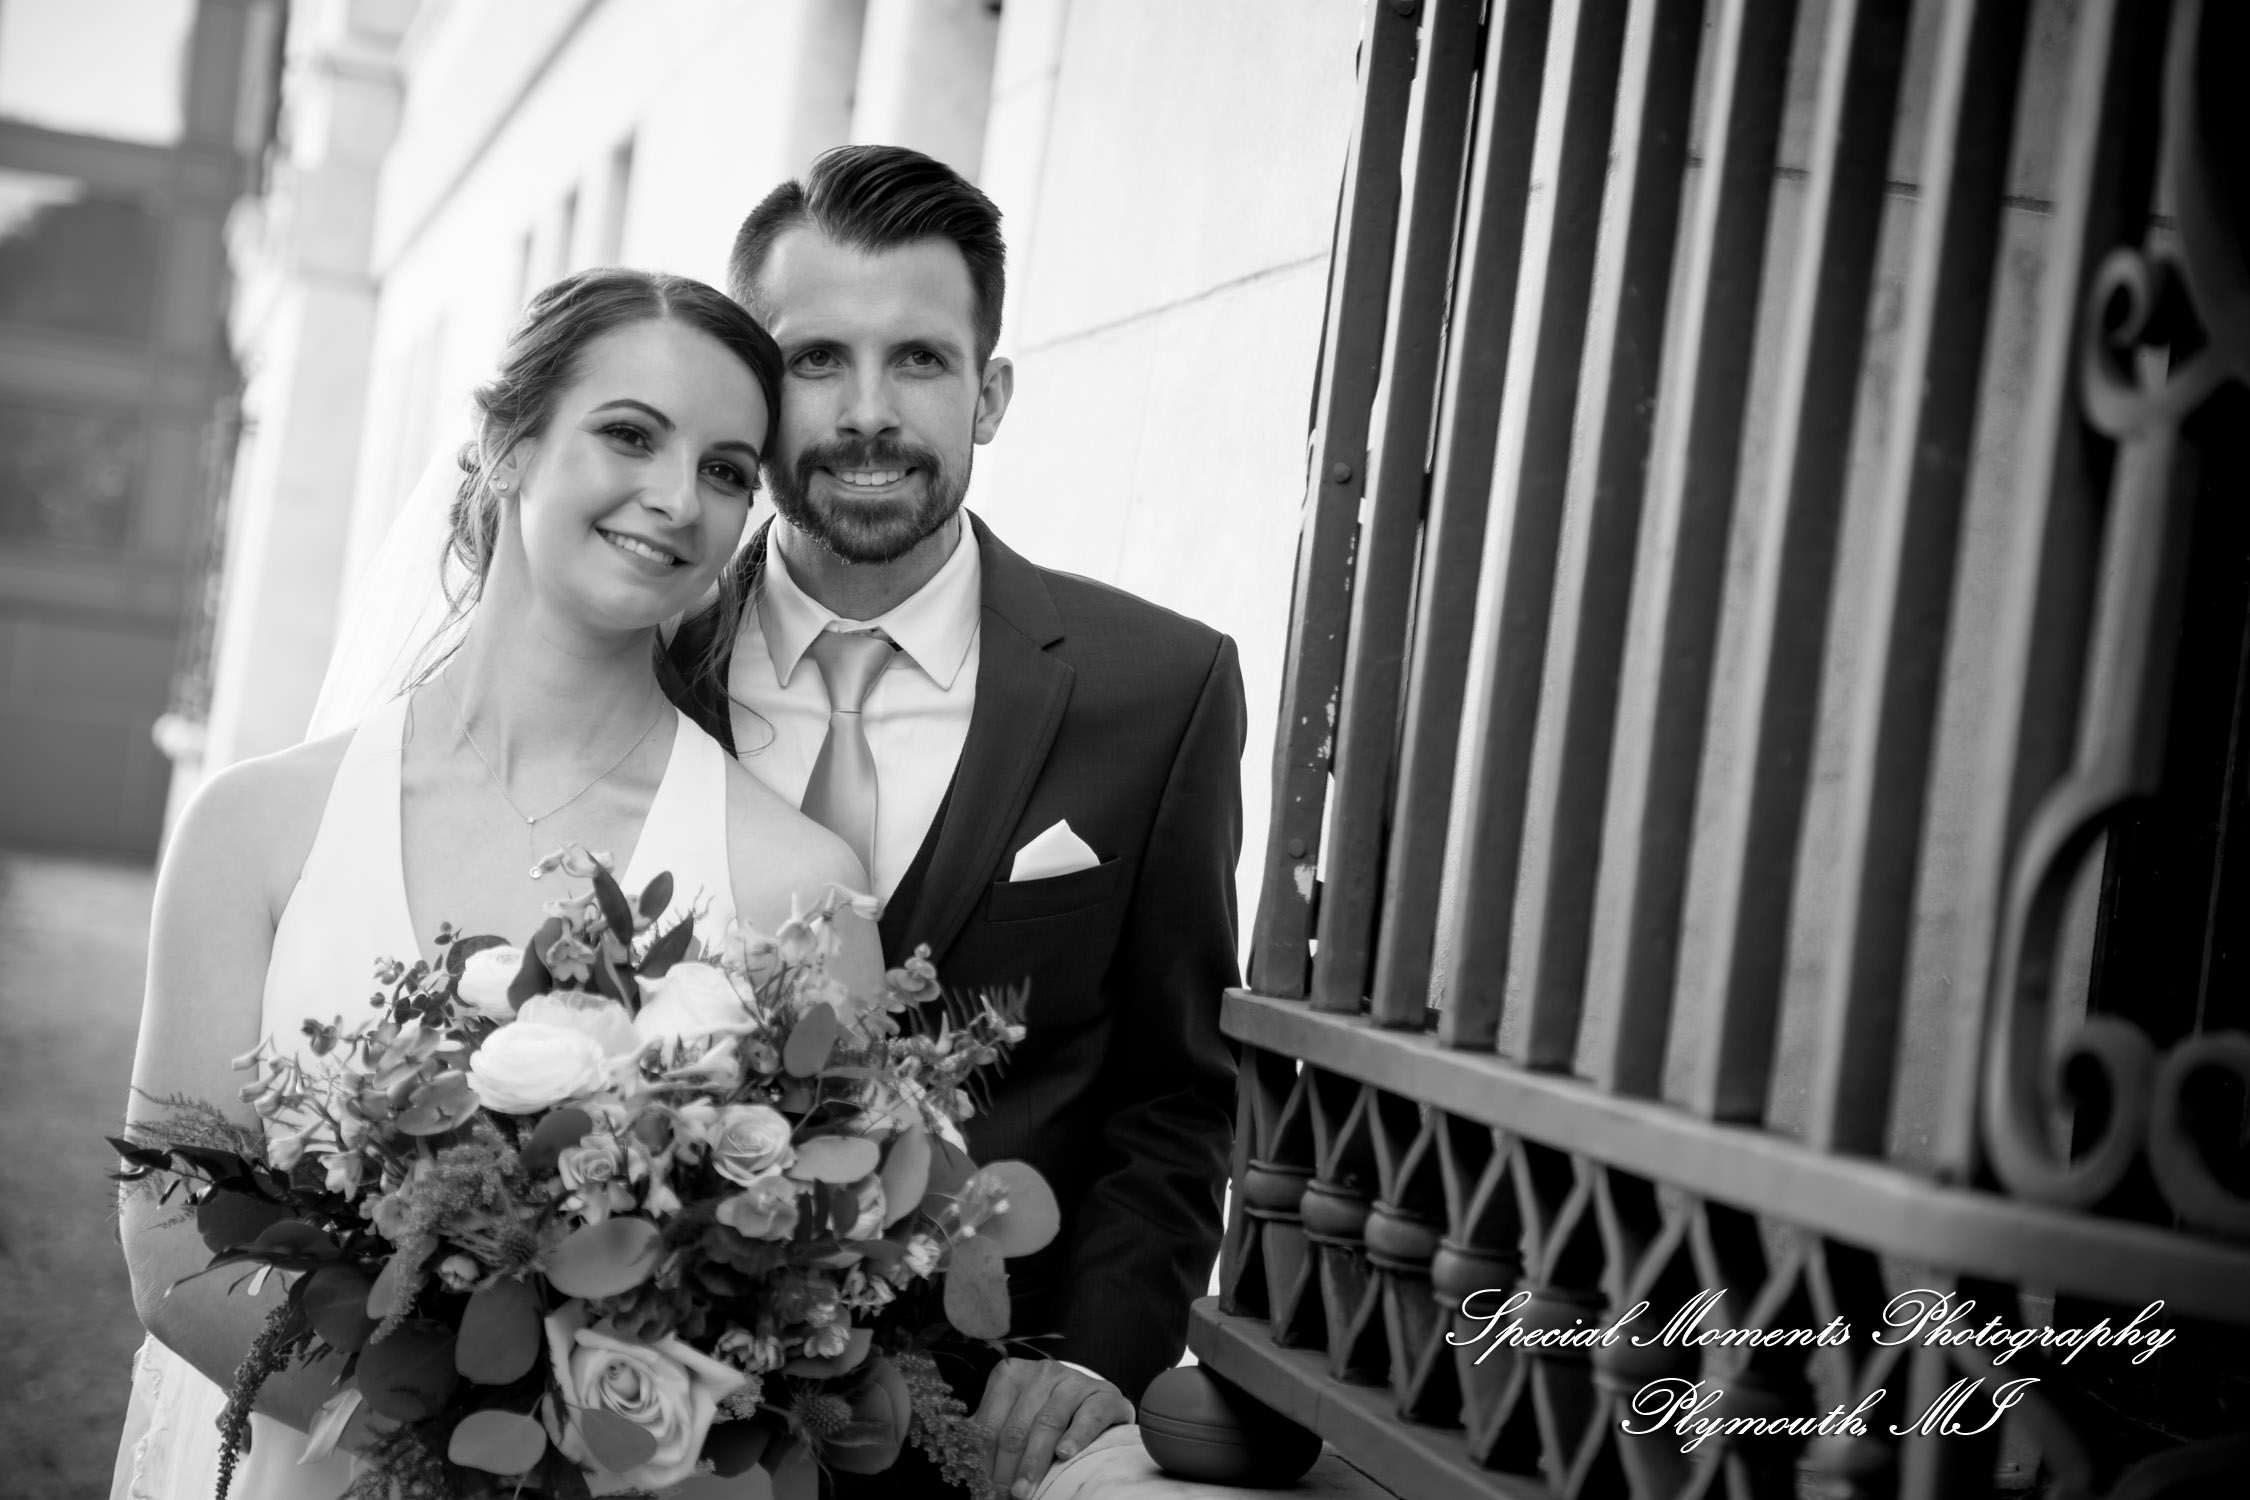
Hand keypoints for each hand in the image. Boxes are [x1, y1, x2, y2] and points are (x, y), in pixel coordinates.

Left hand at [973, 1356, 1132, 1497]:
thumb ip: (988, 1434)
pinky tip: (1066, 1454)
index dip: (984, 1461)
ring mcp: (1073, 1380)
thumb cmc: (1045, 1413)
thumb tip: (959, 1458)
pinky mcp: (1103, 1394)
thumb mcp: (1013, 1417)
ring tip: (1026, 1488)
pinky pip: (1088, 1415)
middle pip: (1017, 1427)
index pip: (990, 1425)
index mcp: (1010, 1375)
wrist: (1093, 1402)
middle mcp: (1041, 1373)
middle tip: (1008, 1495)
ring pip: (1048, 1422)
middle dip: (1009, 1467)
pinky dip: (1076, 1436)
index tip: (984, 1487)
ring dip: (1035, 1460)